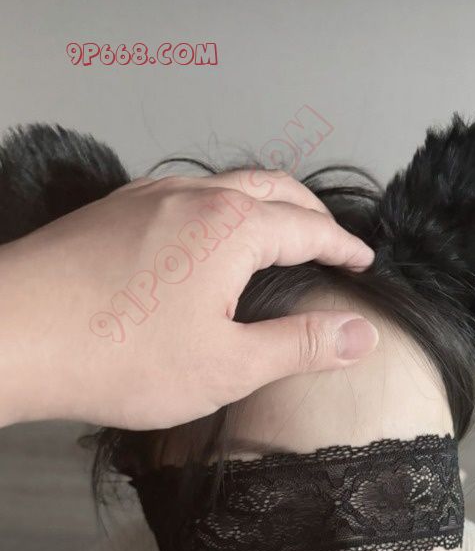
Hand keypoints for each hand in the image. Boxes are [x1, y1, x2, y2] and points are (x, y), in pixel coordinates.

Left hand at [0, 168, 377, 429]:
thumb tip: (363, 333)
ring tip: (278, 236)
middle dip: (310, 213)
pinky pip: (185, 195)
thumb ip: (302, 345)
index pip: (309, 227)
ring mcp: (148, 197)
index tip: (363, 260)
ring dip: (264, 205)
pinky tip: (207, 241)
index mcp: (231, 227)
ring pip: (226, 185)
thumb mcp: (229, 365)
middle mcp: (193, 196)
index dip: (343, 246)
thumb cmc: (118, 355)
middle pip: (272, 189)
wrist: (11, 336)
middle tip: (330, 242)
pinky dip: (220, 209)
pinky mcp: (114, 211)